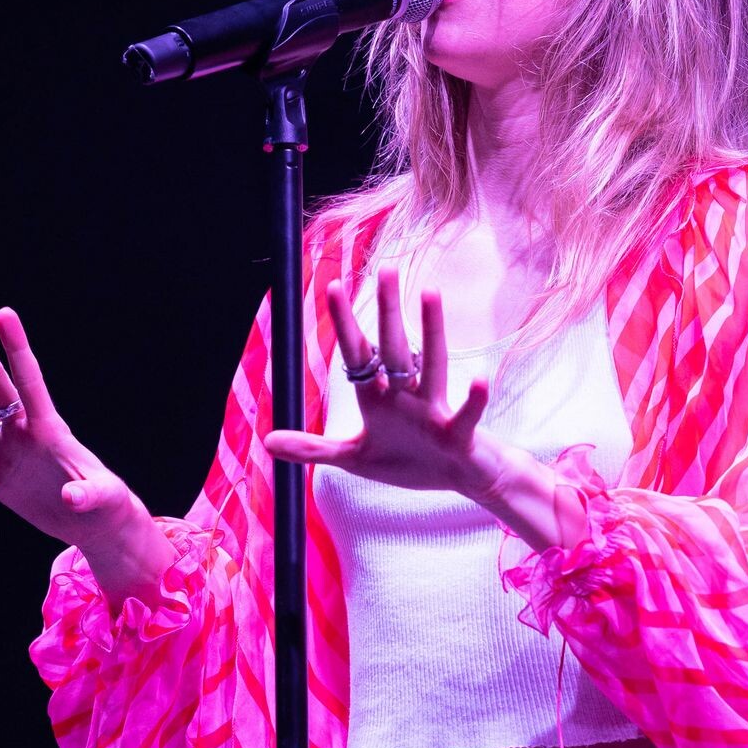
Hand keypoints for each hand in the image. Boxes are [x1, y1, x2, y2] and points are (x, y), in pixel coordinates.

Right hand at [0, 302, 140, 545]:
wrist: (91, 524)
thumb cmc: (105, 505)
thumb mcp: (102, 498)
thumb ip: (87, 494)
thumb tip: (72, 498)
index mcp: (49, 429)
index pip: (28, 379)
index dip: (16, 347)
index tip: (4, 313)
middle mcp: (23, 431)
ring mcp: (6, 450)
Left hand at [264, 267, 501, 497]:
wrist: (460, 480)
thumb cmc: (410, 462)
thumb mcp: (356, 459)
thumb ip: (314, 449)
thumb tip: (267, 441)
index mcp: (380, 399)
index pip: (359, 355)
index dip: (346, 324)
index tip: (334, 286)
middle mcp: (407, 396)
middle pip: (395, 347)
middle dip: (387, 311)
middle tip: (387, 268)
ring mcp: (434, 412)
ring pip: (434, 365)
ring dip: (432, 330)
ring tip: (430, 292)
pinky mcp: (458, 435)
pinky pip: (466, 415)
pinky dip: (474, 400)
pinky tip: (480, 380)